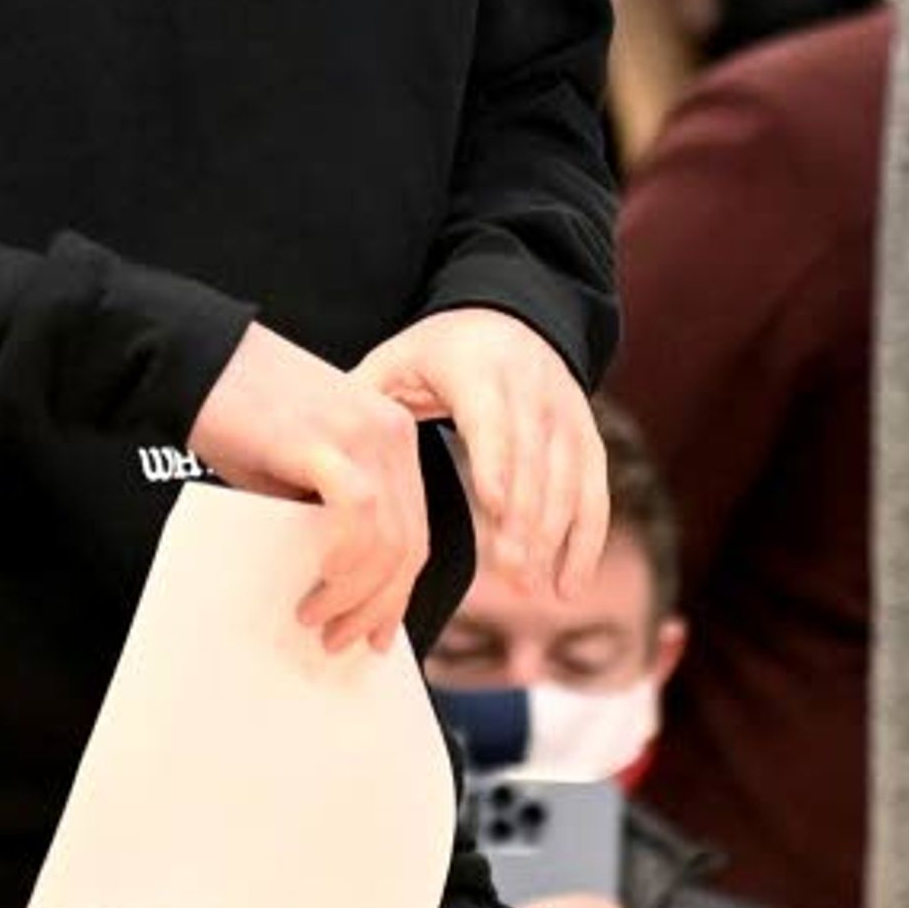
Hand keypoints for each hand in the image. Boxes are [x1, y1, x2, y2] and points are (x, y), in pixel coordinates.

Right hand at [187, 322, 431, 653]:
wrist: (197, 359)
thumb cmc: (238, 414)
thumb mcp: (300, 465)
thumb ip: (326, 510)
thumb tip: (336, 581)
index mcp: (392, 437)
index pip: (414, 530)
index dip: (397, 591)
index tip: (376, 633)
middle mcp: (392, 433)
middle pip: (409, 544)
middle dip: (378, 606)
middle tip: (342, 641)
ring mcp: (364, 435)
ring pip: (389, 539)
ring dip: (356, 594)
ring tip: (319, 620)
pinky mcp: (327, 441)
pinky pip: (359, 515)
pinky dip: (347, 558)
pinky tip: (320, 581)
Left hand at [351, 308, 607, 596]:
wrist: (508, 318)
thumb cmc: (437, 352)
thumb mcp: (396, 360)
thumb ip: (362, 400)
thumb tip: (315, 447)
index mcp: (479, 370)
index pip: (493, 418)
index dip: (498, 461)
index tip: (495, 507)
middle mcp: (532, 389)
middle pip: (535, 458)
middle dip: (526, 519)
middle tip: (509, 574)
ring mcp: (565, 413)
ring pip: (567, 480)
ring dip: (553, 536)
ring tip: (530, 589)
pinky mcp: (584, 436)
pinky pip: (593, 492)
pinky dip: (584, 541)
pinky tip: (567, 587)